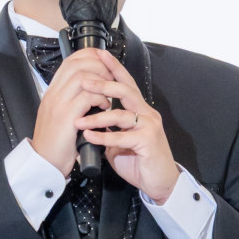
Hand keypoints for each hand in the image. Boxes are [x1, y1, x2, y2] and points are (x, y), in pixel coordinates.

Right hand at [31, 48, 122, 177]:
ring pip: (83, 77)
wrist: (45, 162)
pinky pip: (88, 97)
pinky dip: (100, 99)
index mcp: (52, 91)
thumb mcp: (60, 115)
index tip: (103, 62)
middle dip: (99, 66)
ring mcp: (58, 104)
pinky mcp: (67, 117)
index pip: (70, 61)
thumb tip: (91, 88)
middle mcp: (53, 94)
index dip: (89, 56)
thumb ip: (71, 99)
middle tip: (110, 79)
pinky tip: (104, 107)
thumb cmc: (57, 142)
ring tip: (108, 94)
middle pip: (77, 64)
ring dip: (101, 82)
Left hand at [75, 52, 178, 204]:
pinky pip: (123, 137)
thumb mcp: (119, 141)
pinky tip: (89, 137)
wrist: (160, 182)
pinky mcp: (149, 142)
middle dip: (103, 84)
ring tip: (78, 120)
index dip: (114, 68)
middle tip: (84, 81)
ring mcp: (150, 126)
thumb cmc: (139, 161)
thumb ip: (108, 128)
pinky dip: (104, 137)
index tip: (99, 55)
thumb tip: (88, 120)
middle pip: (126, 91)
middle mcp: (147, 113)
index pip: (126, 83)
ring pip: (122, 114)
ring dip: (97, 117)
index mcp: (140, 110)